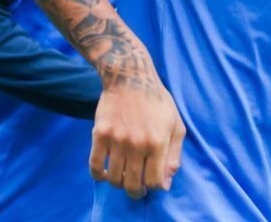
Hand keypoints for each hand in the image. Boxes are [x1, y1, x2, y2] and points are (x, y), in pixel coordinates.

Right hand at [89, 68, 186, 199]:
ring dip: (118, 183)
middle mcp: (137, 144)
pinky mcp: (100, 134)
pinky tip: (105, 173)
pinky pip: (95, 166)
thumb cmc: (158, 101)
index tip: (152, 183)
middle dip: (136, 192)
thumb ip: (174, 154)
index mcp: (158, 142)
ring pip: (114, 178)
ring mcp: (117, 140)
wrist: (131, 78)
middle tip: (136, 189)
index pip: (154, 181)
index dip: (154, 187)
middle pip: (132, 184)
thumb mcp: (175, 124)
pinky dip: (99, 175)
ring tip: (122, 178)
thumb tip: (166, 181)